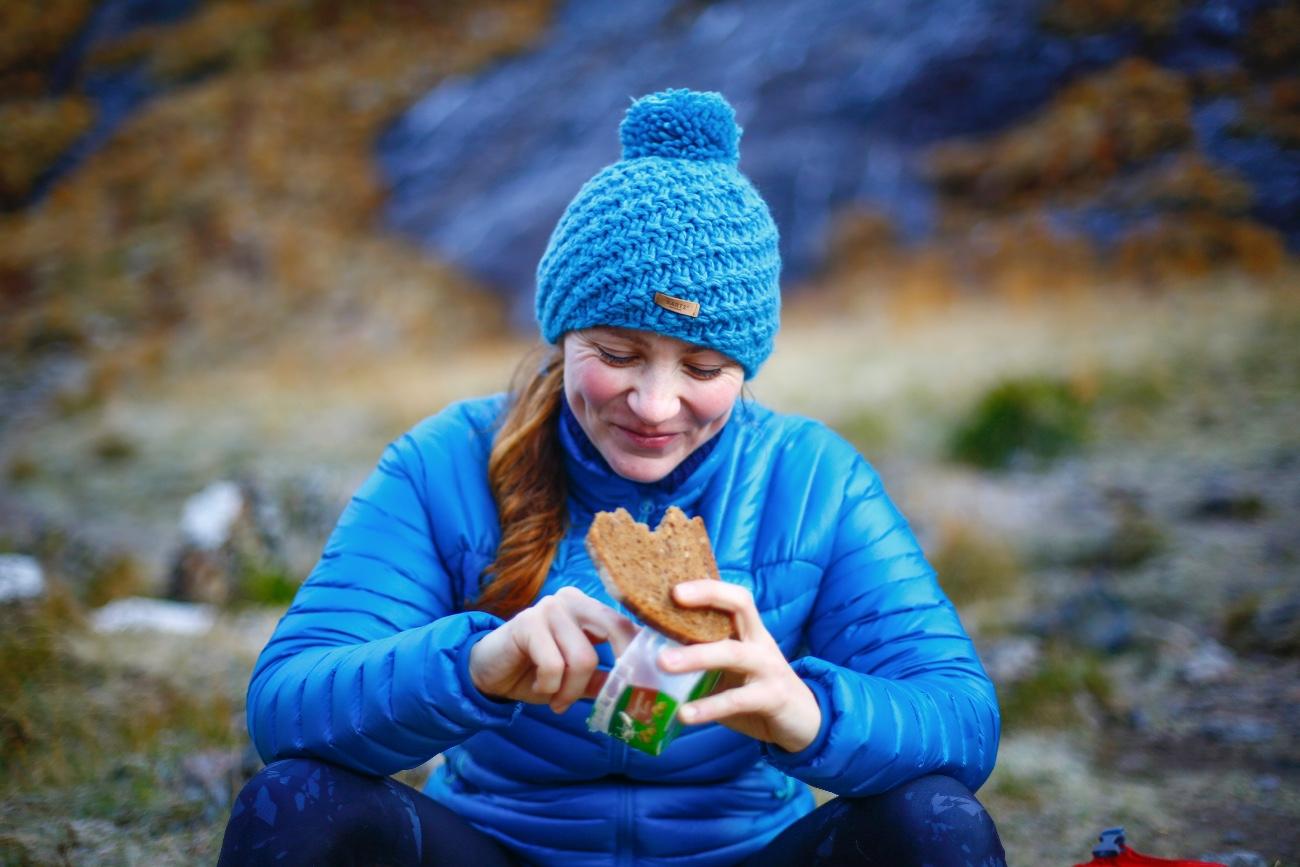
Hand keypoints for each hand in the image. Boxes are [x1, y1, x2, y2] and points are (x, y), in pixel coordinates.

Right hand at [469, 586, 638, 713]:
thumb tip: (641, 694)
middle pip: (614, 630)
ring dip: (570, 691)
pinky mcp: (527, 622)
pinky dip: (549, 687)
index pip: (627, 624)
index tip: (648, 683)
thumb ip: (605, 680)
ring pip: (582, 658)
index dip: (640, 653)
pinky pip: (553, 665)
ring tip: (557, 701)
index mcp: (589, 608)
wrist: (487, 672)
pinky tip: (538, 689)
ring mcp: (549, 608)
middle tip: (615, 698)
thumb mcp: (576, 679)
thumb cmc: (535, 673)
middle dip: (620, 669)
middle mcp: (573, 600)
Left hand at [658, 580, 821, 752]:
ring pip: (733, 653)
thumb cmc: (753, 690)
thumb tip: (639, 648)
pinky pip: (739, 699)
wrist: (804, 723)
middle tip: (668, 605)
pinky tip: (685, 714)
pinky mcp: (772, 697)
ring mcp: (768, 668)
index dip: (705, 587)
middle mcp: (759, 641)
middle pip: (739, 606)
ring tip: (663, 663)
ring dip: (697, 656)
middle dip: (705, 600)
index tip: (673, 586)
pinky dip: (710, 707)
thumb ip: (695, 656)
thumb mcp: (726, 670)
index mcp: (747, 630)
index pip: (731, 595)